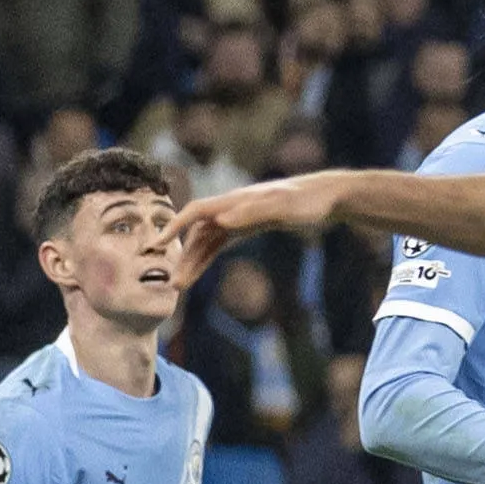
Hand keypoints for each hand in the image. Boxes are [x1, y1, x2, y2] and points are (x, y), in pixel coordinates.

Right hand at [169, 173, 346, 288]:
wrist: (328, 197)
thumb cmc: (308, 201)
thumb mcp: (284, 207)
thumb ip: (252, 212)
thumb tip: (219, 219)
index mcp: (236, 200)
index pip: (196, 212)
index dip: (175, 227)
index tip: (156, 245)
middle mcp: (232, 208)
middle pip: (197, 233)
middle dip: (183, 257)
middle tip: (173, 284)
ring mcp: (239, 218)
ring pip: (206, 241)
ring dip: (192, 262)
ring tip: (179, 286)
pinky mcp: (248, 227)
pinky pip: (219, 244)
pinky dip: (206, 258)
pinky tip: (197, 272)